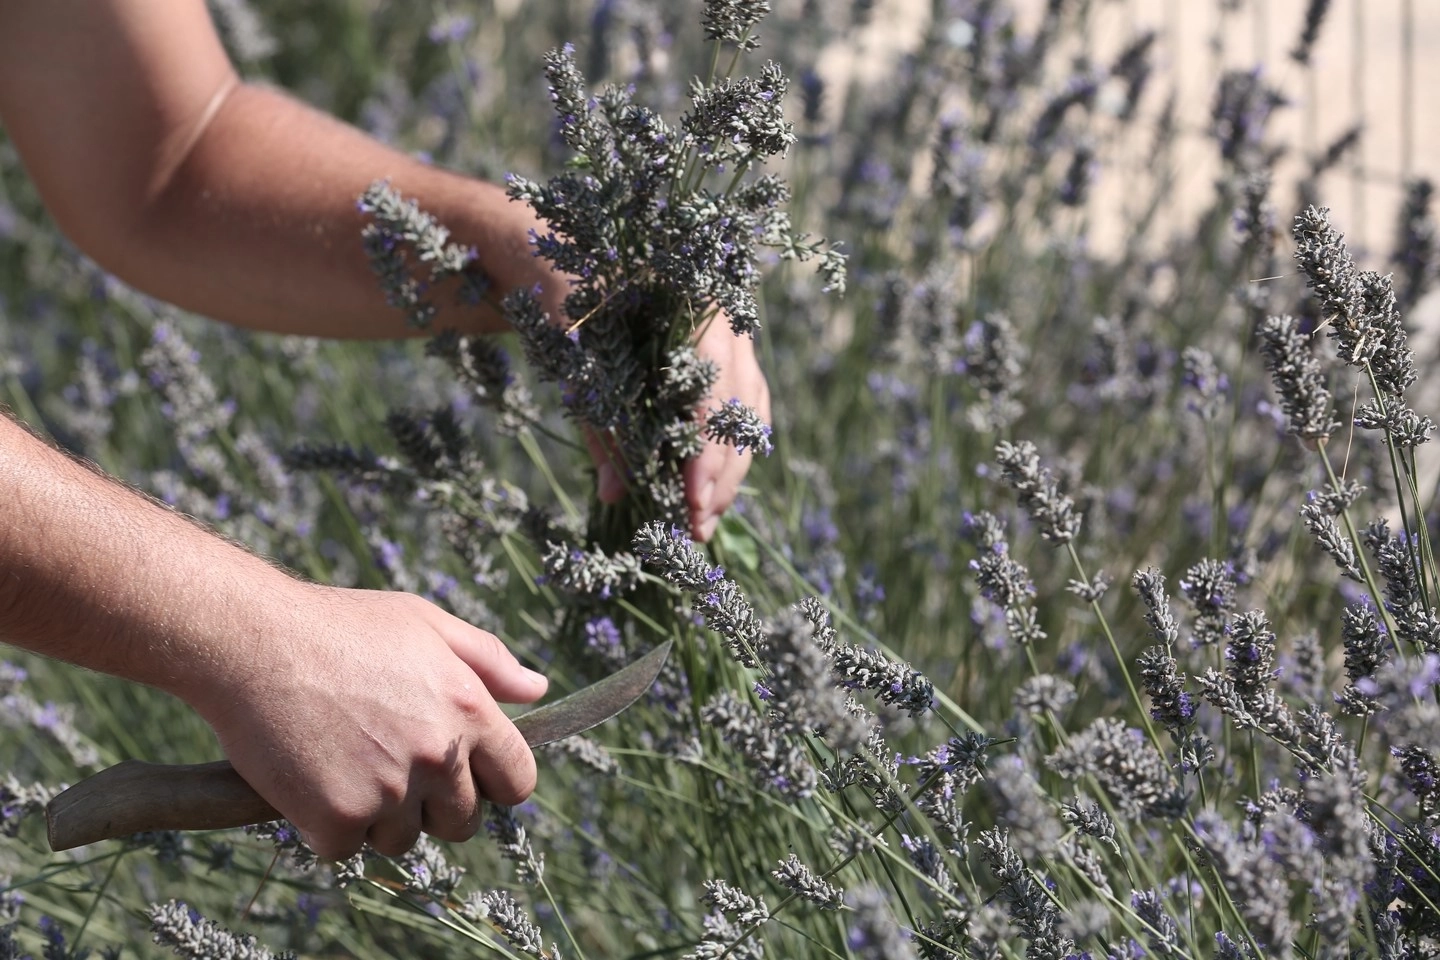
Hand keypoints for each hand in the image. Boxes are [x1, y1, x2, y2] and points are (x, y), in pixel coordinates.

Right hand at [194, 583, 546, 859]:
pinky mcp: (336, 819)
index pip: (517, 781)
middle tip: (391, 764)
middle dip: (435, 804)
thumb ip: (488, 660)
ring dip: (379, 815)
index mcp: (468, 710)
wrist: (251, 641)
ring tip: (346, 760)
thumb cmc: (340, 625)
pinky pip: (348, 848)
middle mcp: (437, 756)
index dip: (494, 783)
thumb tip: (537, 690)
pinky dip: (328, 826)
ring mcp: (387, 792)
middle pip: (462, 822)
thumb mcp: (425, 622)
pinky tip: (311, 777)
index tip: (467, 776)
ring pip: (403, 838)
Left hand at [585, 314, 769, 541]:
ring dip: (731, 474)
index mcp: (692, 309)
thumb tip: (612, 493)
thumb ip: (601, 423)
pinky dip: (733, 454)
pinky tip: (715, 492)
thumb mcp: (582, 361)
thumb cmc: (581, 308)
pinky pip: (748, 413)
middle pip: (739, 412)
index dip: (705, 452)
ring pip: (750, 417)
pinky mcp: (736, 361)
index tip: (693, 502)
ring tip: (705, 522)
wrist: (586, 267)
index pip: (712, 394)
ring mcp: (738, 342)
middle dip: (721, 477)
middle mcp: (727, 323)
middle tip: (698, 528)